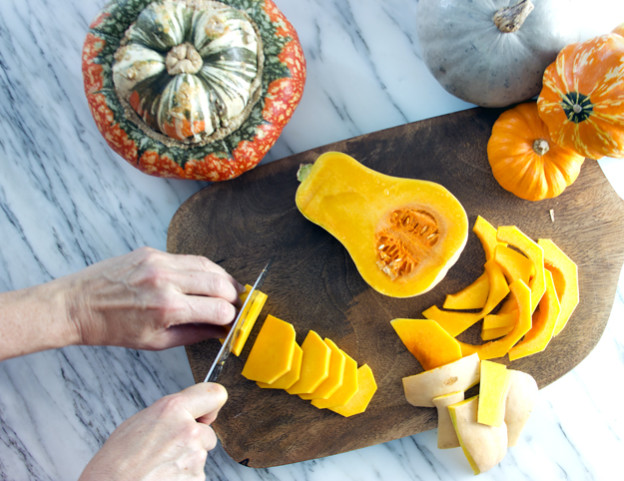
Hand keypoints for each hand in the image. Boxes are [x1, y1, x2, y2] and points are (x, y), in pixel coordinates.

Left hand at [63, 247, 243, 349]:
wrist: (77, 305)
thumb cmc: (112, 328)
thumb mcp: (155, 342)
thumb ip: (193, 334)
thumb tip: (219, 330)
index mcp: (167, 308)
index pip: (218, 309)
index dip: (232, 318)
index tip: (234, 321)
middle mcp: (166, 281)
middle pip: (220, 284)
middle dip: (235, 296)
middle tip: (238, 304)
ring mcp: (159, 262)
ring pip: (208, 265)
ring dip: (223, 278)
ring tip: (228, 289)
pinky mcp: (152, 251)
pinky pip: (189, 258)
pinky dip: (203, 268)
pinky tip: (205, 278)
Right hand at [79, 382, 227, 480]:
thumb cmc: (115, 463)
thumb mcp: (139, 422)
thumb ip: (171, 413)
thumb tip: (188, 412)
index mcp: (173, 410)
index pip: (215, 394)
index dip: (211, 404)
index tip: (206, 411)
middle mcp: (188, 431)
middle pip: (208, 431)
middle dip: (194, 439)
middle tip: (166, 449)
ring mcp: (194, 458)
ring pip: (200, 454)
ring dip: (186, 459)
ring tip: (158, 466)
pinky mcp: (196, 479)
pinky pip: (195, 474)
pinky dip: (182, 476)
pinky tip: (162, 476)